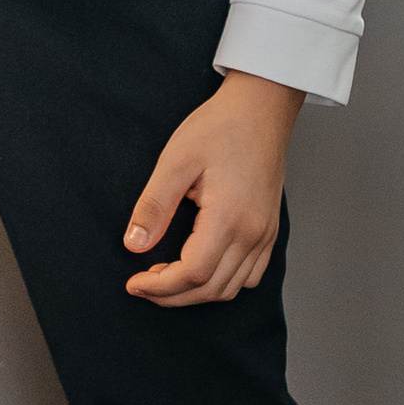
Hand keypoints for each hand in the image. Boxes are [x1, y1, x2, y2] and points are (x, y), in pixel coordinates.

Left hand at [123, 74, 302, 306]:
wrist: (261, 109)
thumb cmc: (220, 127)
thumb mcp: (175, 160)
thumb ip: (154, 206)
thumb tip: (134, 245)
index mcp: (229, 217)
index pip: (193, 273)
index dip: (160, 286)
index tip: (133, 283)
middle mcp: (253, 233)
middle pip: (211, 288)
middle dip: (172, 296)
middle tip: (142, 286)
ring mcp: (266, 234)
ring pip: (231, 287)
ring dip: (196, 293)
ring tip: (164, 278)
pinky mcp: (270, 230)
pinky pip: (250, 274)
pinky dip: (222, 283)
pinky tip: (199, 269)